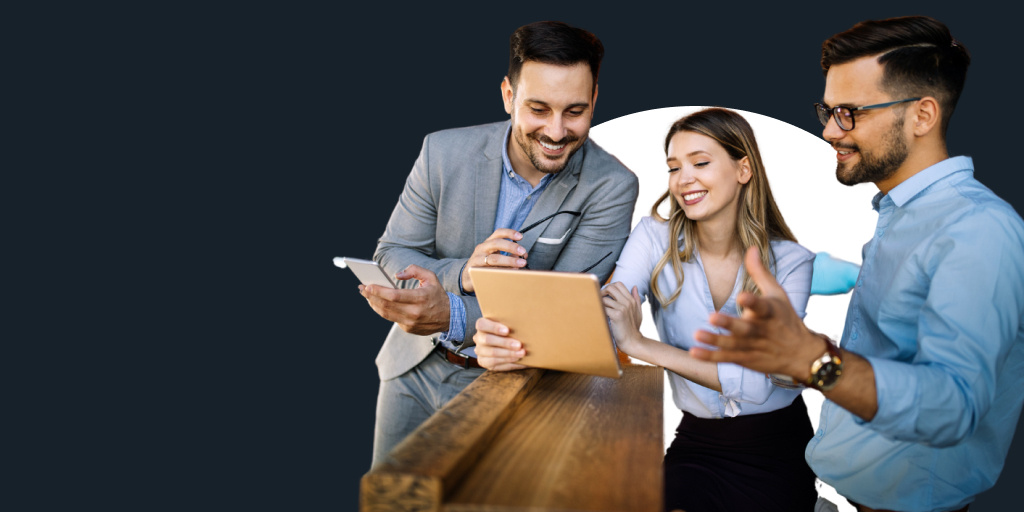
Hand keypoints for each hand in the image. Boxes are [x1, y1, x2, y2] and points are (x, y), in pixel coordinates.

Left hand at [359, 264, 450, 334]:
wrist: (449, 317)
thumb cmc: (437, 294)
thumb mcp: (430, 277)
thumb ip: (414, 270)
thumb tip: (397, 275)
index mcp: (421, 298)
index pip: (394, 296)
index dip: (379, 291)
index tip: (368, 285)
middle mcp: (415, 312)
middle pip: (387, 305)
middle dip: (371, 296)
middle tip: (362, 289)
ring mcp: (410, 322)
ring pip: (386, 314)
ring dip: (373, 304)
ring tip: (366, 295)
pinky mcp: (408, 328)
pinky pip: (391, 319)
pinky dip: (382, 310)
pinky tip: (376, 303)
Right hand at [460, 228, 527, 292]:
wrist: (467, 277)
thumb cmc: (484, 265)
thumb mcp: (496, 257)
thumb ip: (509, 255)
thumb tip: (523, 256)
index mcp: (488, 243)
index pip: (498, 233)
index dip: (509, 233)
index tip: (520, 236)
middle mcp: (482, 248)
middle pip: (496, 243)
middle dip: (511, 246)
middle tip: (523, 251)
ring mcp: (477, 259)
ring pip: (493, 259)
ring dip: (509, 261)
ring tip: (520, 264)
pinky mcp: (475, 271)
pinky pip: (490, 271)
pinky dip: (502, 272)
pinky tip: (510, 273)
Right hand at [472, 317, 526, 371]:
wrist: (503, 343)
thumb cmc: (508, 331)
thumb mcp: (507, 324)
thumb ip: (511, 323)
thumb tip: (525, 324)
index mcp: (482, 325)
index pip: (482, 325)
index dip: (493, 327)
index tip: (507, 330)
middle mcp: (478, 338)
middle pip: (487, 340)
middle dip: (505, 343)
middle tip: (519, 345)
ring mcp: (480, 351)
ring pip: (492, 353)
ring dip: (509, 354)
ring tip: (522, 354)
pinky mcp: (484, 362)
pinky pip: (496, 364)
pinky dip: (510, 363)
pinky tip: (520, 361)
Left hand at [602, 282, 642, 353]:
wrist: (632, 341)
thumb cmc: (633, 328)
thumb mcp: (638, 312)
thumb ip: (636, 299)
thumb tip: (635, 287)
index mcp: (631, 300)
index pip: (618, 284)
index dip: (610, 287)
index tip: (606, 295)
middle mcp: (627, 302)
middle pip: (611, 287)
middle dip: (603, 292)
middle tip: (601, 300)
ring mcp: (622, 308)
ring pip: (605, 298)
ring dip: (600, 304)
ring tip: (601, 311)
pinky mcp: (617, 315)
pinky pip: (603, 307)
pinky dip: (600, 311)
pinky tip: (602, 316)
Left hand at [690, 247, 822, 381]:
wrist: (801, 355)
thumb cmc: (786, 319)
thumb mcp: (777, 293)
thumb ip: (760, 272)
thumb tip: (750, 248)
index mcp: (770, 313)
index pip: (762, 307)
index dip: (752, 302)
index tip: (742, 296)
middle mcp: (761, 331)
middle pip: (745, 329)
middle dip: (729, 324)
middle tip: (712, 317)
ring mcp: (753, 347)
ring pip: (733, 345)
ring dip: (715, 340)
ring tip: (697, 334)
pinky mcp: (745, 359)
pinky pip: (726, 358)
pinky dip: (710, 357)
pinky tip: (694, 352)